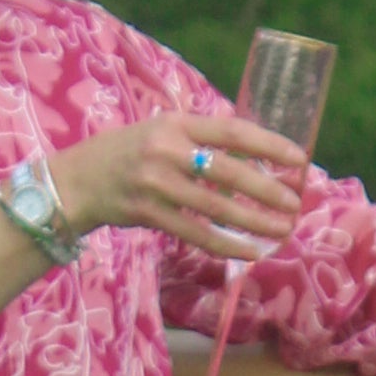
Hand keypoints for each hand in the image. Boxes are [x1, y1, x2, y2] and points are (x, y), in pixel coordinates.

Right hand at [59, 106, 308, 264]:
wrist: (76, 180)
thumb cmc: (127, 153)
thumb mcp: (161, 131)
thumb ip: (200, 140)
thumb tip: (255, 155)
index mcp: (176, 124)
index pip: (232, 131)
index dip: (269, 144)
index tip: (299, 158)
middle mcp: (167, 150)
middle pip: (228, 171)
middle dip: (267, 189)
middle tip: (296, 202)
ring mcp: (156, 184)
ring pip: (216, 206)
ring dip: (254, 221)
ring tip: (283, 229)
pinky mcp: (148, 213)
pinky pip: (196, 232)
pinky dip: (226, 244)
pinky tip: (250, 251)